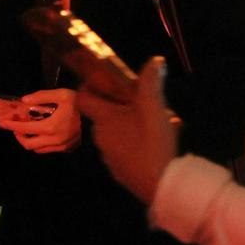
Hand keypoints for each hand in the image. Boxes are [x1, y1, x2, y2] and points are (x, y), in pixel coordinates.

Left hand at [1, 87, 81, 154]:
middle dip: (19, 136)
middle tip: (17, 127)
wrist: (100, 117)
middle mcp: (54, 140)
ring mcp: (62, 147)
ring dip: (30, 141)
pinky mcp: (68, 149)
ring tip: (29, 130)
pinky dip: (42, 143)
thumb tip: (23, 100)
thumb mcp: (61, 94)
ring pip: (38, 150)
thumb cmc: (80, 104)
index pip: (24, 130)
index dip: (12, 126)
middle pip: (28, 145)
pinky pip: (49, 150)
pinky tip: (44, 133)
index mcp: (50, 127)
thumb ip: (41, 96)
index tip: (3, 123)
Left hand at [87, 58, 181, 204]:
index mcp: (104, 119)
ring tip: (155, 123)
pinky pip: (124, 151)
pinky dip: (135, 144)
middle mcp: (100, 137)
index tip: (103, 81)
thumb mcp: (154, 107)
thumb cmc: (152, 142)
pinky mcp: (120, 171)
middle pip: (103, 115)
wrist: (160, 184)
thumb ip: (151, 81)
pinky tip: (156, 144)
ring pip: (116, 134)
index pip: (83, 98)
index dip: (88, 87)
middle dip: (119, 106)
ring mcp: (109, 156)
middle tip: (141, 101)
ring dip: (130, 125)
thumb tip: (154, 60)